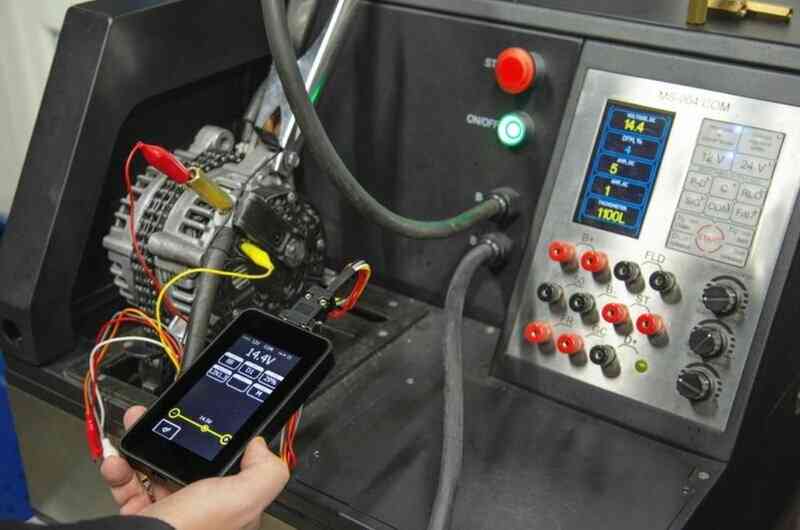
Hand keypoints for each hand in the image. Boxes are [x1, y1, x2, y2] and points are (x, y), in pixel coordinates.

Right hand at [100, 406, 289, 529]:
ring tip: (134, 429)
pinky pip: (130, 486)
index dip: (222, 446)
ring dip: (143, 448)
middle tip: (162, 419)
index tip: (207, 423)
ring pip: (158, 471)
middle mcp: (203, 514)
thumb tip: (261, 447)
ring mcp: (171, 516)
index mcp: (232, 509)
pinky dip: (120, 471)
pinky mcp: (141, 518)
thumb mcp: (243, 497)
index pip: (234, 471)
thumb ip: (264, 471)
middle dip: (175, 438)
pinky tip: (116, 461)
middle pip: (192, 465)